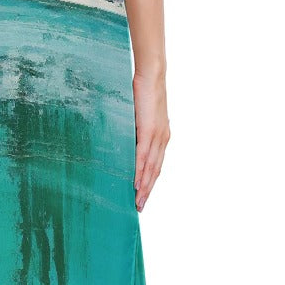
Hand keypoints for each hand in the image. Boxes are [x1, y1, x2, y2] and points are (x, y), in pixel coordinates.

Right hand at [132, 70, 169, 210]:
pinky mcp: (149, 132)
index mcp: (161, 136)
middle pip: (155, 171)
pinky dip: (140, 172)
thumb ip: (134, 129)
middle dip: (147, 191)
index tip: (143, 196)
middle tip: (139, 208)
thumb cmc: (143, 92)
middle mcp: (163, 139)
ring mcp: (157, 136)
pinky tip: (135, 184)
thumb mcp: (139, 115)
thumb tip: (122, 139)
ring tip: (137, 201)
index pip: (156, 165)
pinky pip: (144, 157)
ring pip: (151, 168)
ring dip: (144, 187)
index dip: (150, 182)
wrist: (152, 76)